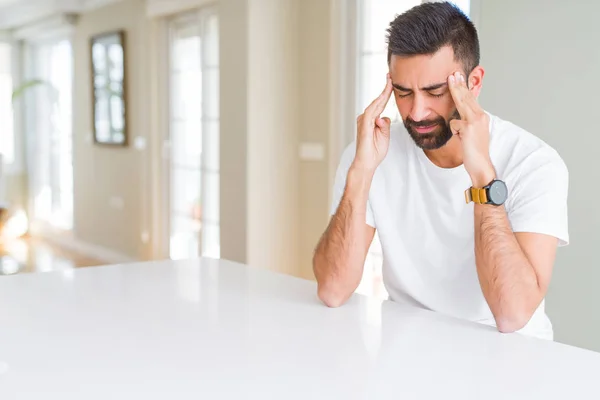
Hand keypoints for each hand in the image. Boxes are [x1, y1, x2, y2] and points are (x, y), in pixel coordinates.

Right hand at [353, 74, 393, 173]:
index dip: (387, 92)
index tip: (392, 81)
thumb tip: (384, 116)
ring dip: (383, 93)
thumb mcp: (385, 135)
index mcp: (372, 120)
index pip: (381, 104)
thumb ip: (384, 124)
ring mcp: (364, 121)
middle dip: (385, 88)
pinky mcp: (364, 125)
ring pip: (375, 104)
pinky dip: (378, 103)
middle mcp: (366, 118)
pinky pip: (372, 111)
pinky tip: (384, 95)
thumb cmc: (375, 151)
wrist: (367, 163)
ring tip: (390, 82)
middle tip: (391, 75)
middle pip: (378, 101)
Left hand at [447, 71, 494, 186]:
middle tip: (453, 72)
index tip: (458, 77)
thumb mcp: (469, 134)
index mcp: (481, 116)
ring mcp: (476, 121)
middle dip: (460, 84)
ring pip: (462, 103)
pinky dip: (454, 130)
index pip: (471, 99)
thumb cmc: (473, 151)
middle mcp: (481, 116)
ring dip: (456, 91)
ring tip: (451, 78)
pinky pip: (454, 123)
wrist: (481, 165)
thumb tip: (455, 119)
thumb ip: (464, 123)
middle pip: (467, 97)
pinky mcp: (469, 128)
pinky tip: (459, 137)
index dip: (464, 88)